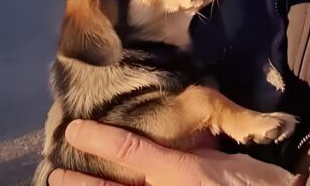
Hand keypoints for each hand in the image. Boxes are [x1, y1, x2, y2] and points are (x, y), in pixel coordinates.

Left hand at [48, 120, 303, 185]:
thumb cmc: (254, 185)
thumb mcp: (225, 166)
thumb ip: (200, 150)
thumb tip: (177, 140)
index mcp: (180, 175)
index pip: (133, 154)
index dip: (102, 140)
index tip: (77, 128)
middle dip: (82, 182)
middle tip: (55, 172)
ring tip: (63, 183)